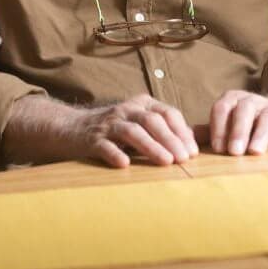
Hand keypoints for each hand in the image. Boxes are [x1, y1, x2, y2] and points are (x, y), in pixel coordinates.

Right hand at [5, 93, 197, 168]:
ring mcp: (108, 124)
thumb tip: (196, 141)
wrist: (70, 128)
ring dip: (150, 146)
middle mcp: (126, 110)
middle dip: (170, 140)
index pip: (167, 113)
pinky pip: (105, 145)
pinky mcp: (91, 139)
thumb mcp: (139, 124)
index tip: (192, 152)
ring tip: (165, 162)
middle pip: (152, 121)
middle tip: (183, 159)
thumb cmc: (113, 131)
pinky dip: (115, 153)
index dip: (181, 132)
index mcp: (141, 104)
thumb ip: (165, 130)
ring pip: (132, 132)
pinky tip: (125, 164)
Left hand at [207, 89, 267, 155]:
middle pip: (244, 110)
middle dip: (238, 130)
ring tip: (255, 152)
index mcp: (233, 100)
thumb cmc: (247, 124)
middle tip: (234, 152)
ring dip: (261, 133)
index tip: (217, 149)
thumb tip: (183, 136)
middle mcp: (253, 101)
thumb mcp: (227, 125)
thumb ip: (208, 131)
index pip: (222, 108)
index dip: (218, 127)